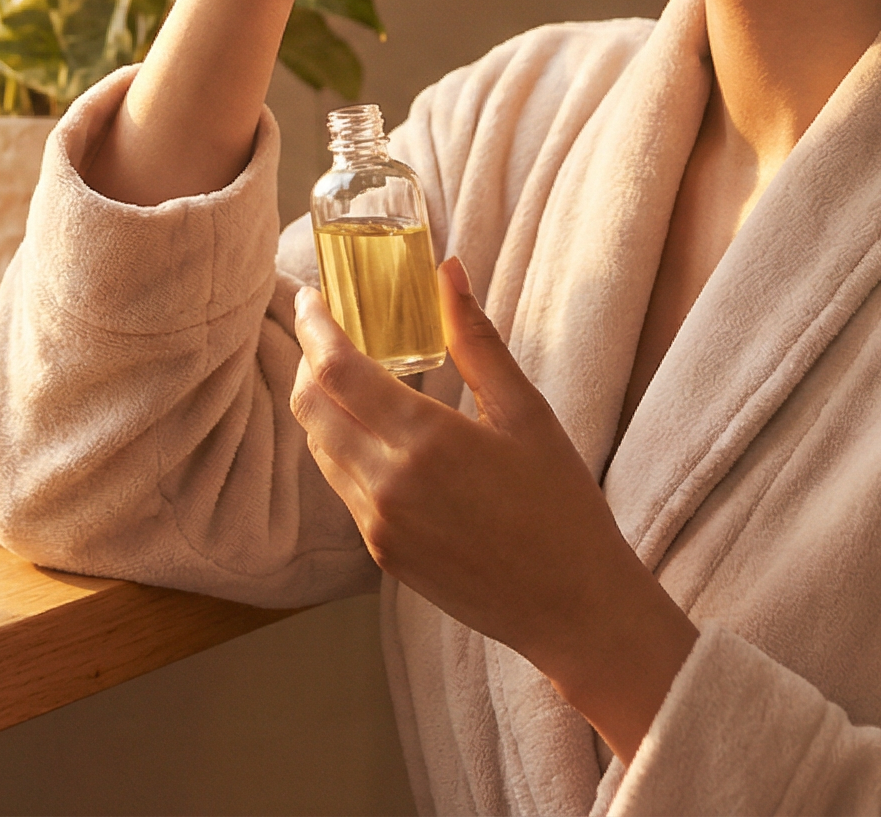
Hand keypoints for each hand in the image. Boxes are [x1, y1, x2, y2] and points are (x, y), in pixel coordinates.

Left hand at [290, 259, 699, 757]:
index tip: (311, 296)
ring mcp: (379, 525)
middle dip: (307, 360)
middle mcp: (388, 484)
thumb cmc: (562, 507)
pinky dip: (341, 448)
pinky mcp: (381, 554)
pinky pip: (342, 487)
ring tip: (346, 374)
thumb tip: (448, 271)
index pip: (336, 369)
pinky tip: (372, 433)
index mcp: (426, 440)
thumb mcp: (527, 414)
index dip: (314, 327)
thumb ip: (476, 340)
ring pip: (319, 448)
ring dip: (321, 405)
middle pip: (311, 406)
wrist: (572, 608)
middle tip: (324, 331)